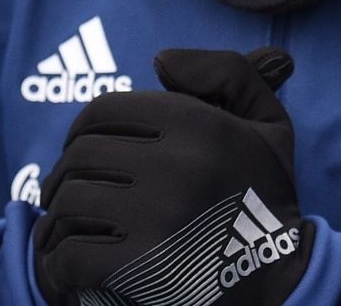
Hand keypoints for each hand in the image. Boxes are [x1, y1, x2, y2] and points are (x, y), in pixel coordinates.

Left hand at [34, 47, 311, 305]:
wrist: (283, 281)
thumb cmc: (264, 196)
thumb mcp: (267, 122)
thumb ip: (225, 71)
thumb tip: (160, 60)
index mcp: (199, 123)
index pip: (103, 111)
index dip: (81, 129)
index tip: (82, 150)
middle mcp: (178, 164)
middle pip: (79, 157)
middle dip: (63, 174)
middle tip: (66, 192)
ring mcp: (159, 218)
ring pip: (69, 203)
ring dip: (57, 218)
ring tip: (64, 228)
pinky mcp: (144, 268)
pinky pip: (71, 254)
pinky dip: (59, 261)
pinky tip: (68, 264)